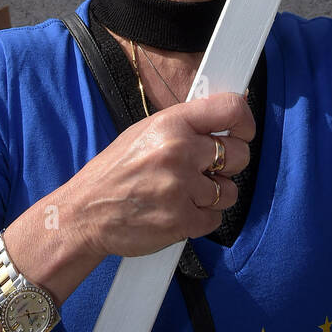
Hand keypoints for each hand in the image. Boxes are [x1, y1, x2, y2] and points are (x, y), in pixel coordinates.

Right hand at [51, 93, 254, 263]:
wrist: (86, 213)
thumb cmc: (116, 171)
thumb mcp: (145, 132)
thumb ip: (186, 124)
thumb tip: (229, 115)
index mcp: (170, 123)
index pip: (230, 109)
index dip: (245, 121)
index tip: (244, 131)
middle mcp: (178, 152)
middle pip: (239, 154)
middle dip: (230, 164)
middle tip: (209, 169)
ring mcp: (181, 188)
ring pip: (230, 190)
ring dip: (215, 194)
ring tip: (188, 193)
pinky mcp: (182, 221)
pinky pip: (215, 218)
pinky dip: (202, 217)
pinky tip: (180, 210)